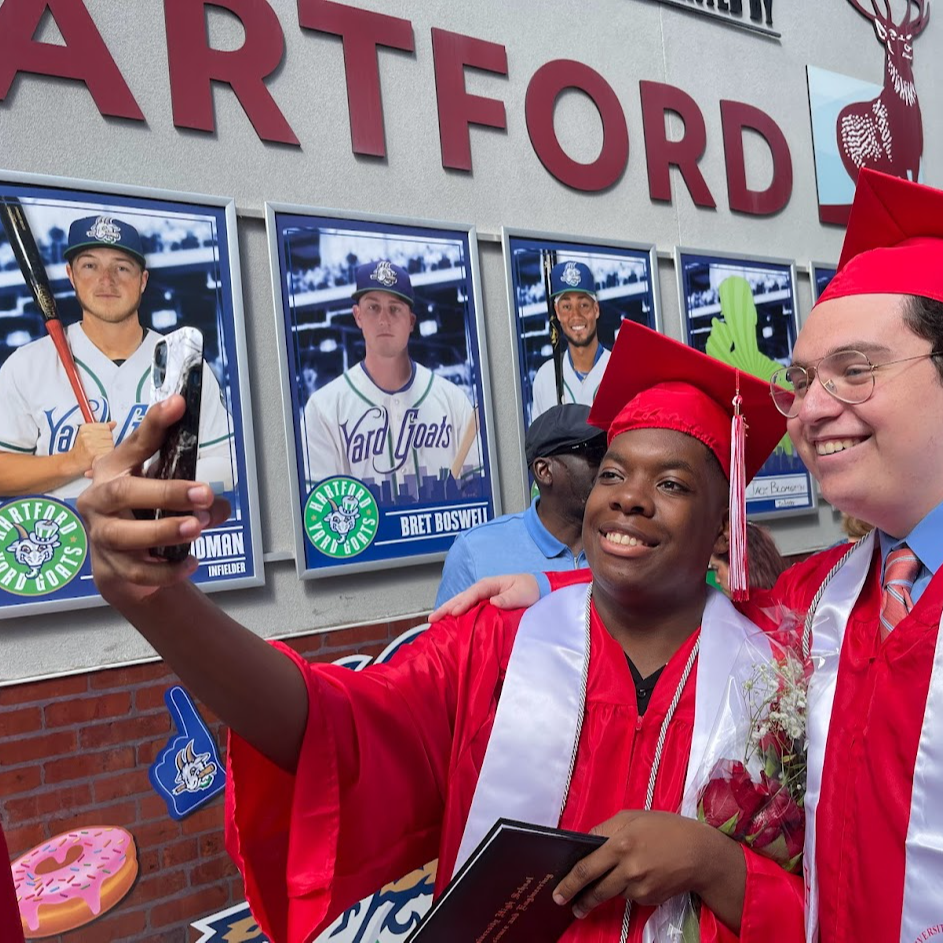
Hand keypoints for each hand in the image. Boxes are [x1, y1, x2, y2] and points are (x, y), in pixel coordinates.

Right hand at [69, 421, 116, 473]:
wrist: (73, 461)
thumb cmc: (82, 448)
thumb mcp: (88, 434)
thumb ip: (102, 428)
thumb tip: (113, 423)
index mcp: (85, 428)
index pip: (106, 427)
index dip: (105, 434)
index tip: (99, 438)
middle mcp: (86, 435)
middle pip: (109, 435)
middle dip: (107, 441)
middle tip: (99, 446)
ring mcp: (90, 444)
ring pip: (111, 443)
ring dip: (108, 448)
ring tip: (99, 451)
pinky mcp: (93, 453)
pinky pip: (109, 451)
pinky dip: (107, 454)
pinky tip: (100, 456)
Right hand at [77, 395, 229, 607]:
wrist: (117, 556)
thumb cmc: (141, 508)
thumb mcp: (162, 486)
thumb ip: (193, 489)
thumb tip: (217, 503)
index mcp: (113, 469)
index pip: (136, 442)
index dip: (156, 423)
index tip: (179, 404)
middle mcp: (99, 499)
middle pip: (123, 492)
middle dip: (165, 492)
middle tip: (203, 493)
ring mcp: (101, 534)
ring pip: (125, 536)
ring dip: (163, 531)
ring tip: (196, 528)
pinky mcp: (110, 566)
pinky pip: (137, 572)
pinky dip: (164, 571)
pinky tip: (190, 563)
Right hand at [428, 572, 540, 620]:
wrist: (537, 590)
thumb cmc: (529, 589)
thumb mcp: (521, 593)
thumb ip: (508, 598)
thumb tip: (493, 602)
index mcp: (490, 584)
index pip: (472, 594)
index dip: (463, 603)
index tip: (454, 613)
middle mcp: (483, 590)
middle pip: (461, 597)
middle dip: (446, 607)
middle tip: (432, 618)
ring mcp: (482, 597)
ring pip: (461, 602)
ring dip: (448, 610)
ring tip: (434, 620)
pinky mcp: (483, 605)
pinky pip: (467, 609)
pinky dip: (456, 614)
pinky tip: (449, 622)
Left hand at [553, 811, 735, 920]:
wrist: (700, 853)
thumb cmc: (665, 828)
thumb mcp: (632, 817)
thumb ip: (605, 829)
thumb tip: (586, 842)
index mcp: (620, 844)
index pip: (587, 868)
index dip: (570, 882)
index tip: (558, 893)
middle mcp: (628, 869)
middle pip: (597, 890)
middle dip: (580, 900)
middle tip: (569, 906)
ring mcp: (640, 887)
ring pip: (613, 892)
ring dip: (606, 890)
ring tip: (605, 885)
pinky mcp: (650, 899)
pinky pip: (630, 896)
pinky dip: (628, 888)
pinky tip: (641, 875)